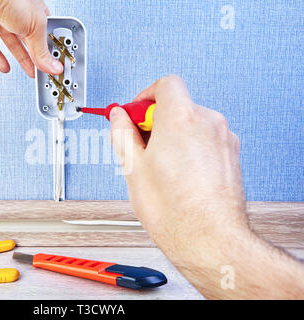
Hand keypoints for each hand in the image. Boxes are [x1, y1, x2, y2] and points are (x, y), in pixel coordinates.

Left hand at [0, 0, 62, 76]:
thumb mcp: (34, 25)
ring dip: (22, 60)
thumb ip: (42, 50)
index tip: (56, 62)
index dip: (51, 47)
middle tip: (44, 71)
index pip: (45, 31)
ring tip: (30, 72)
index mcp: (33, 10)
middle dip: (37, 57)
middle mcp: (16, 15)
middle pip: (29, 41)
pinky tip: (5, 67)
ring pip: (12, 45)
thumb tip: (53, 67)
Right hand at [110, 75, 246, 246]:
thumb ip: (122, 133)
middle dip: (156, 120)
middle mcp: (207, 122)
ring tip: (159, 165)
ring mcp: (223, 138)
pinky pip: (205, 139)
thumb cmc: (175, 211)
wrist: (208, 238)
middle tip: (140, 143)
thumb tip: (119, 117)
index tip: (134, 113)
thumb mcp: (133, 167)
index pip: (165, 85)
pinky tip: (178, 172)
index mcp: (180, 118)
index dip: (144, 97)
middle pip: (177, 104)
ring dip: (173, 135)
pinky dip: (190, 146)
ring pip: (192, 123)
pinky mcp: (230, 154)